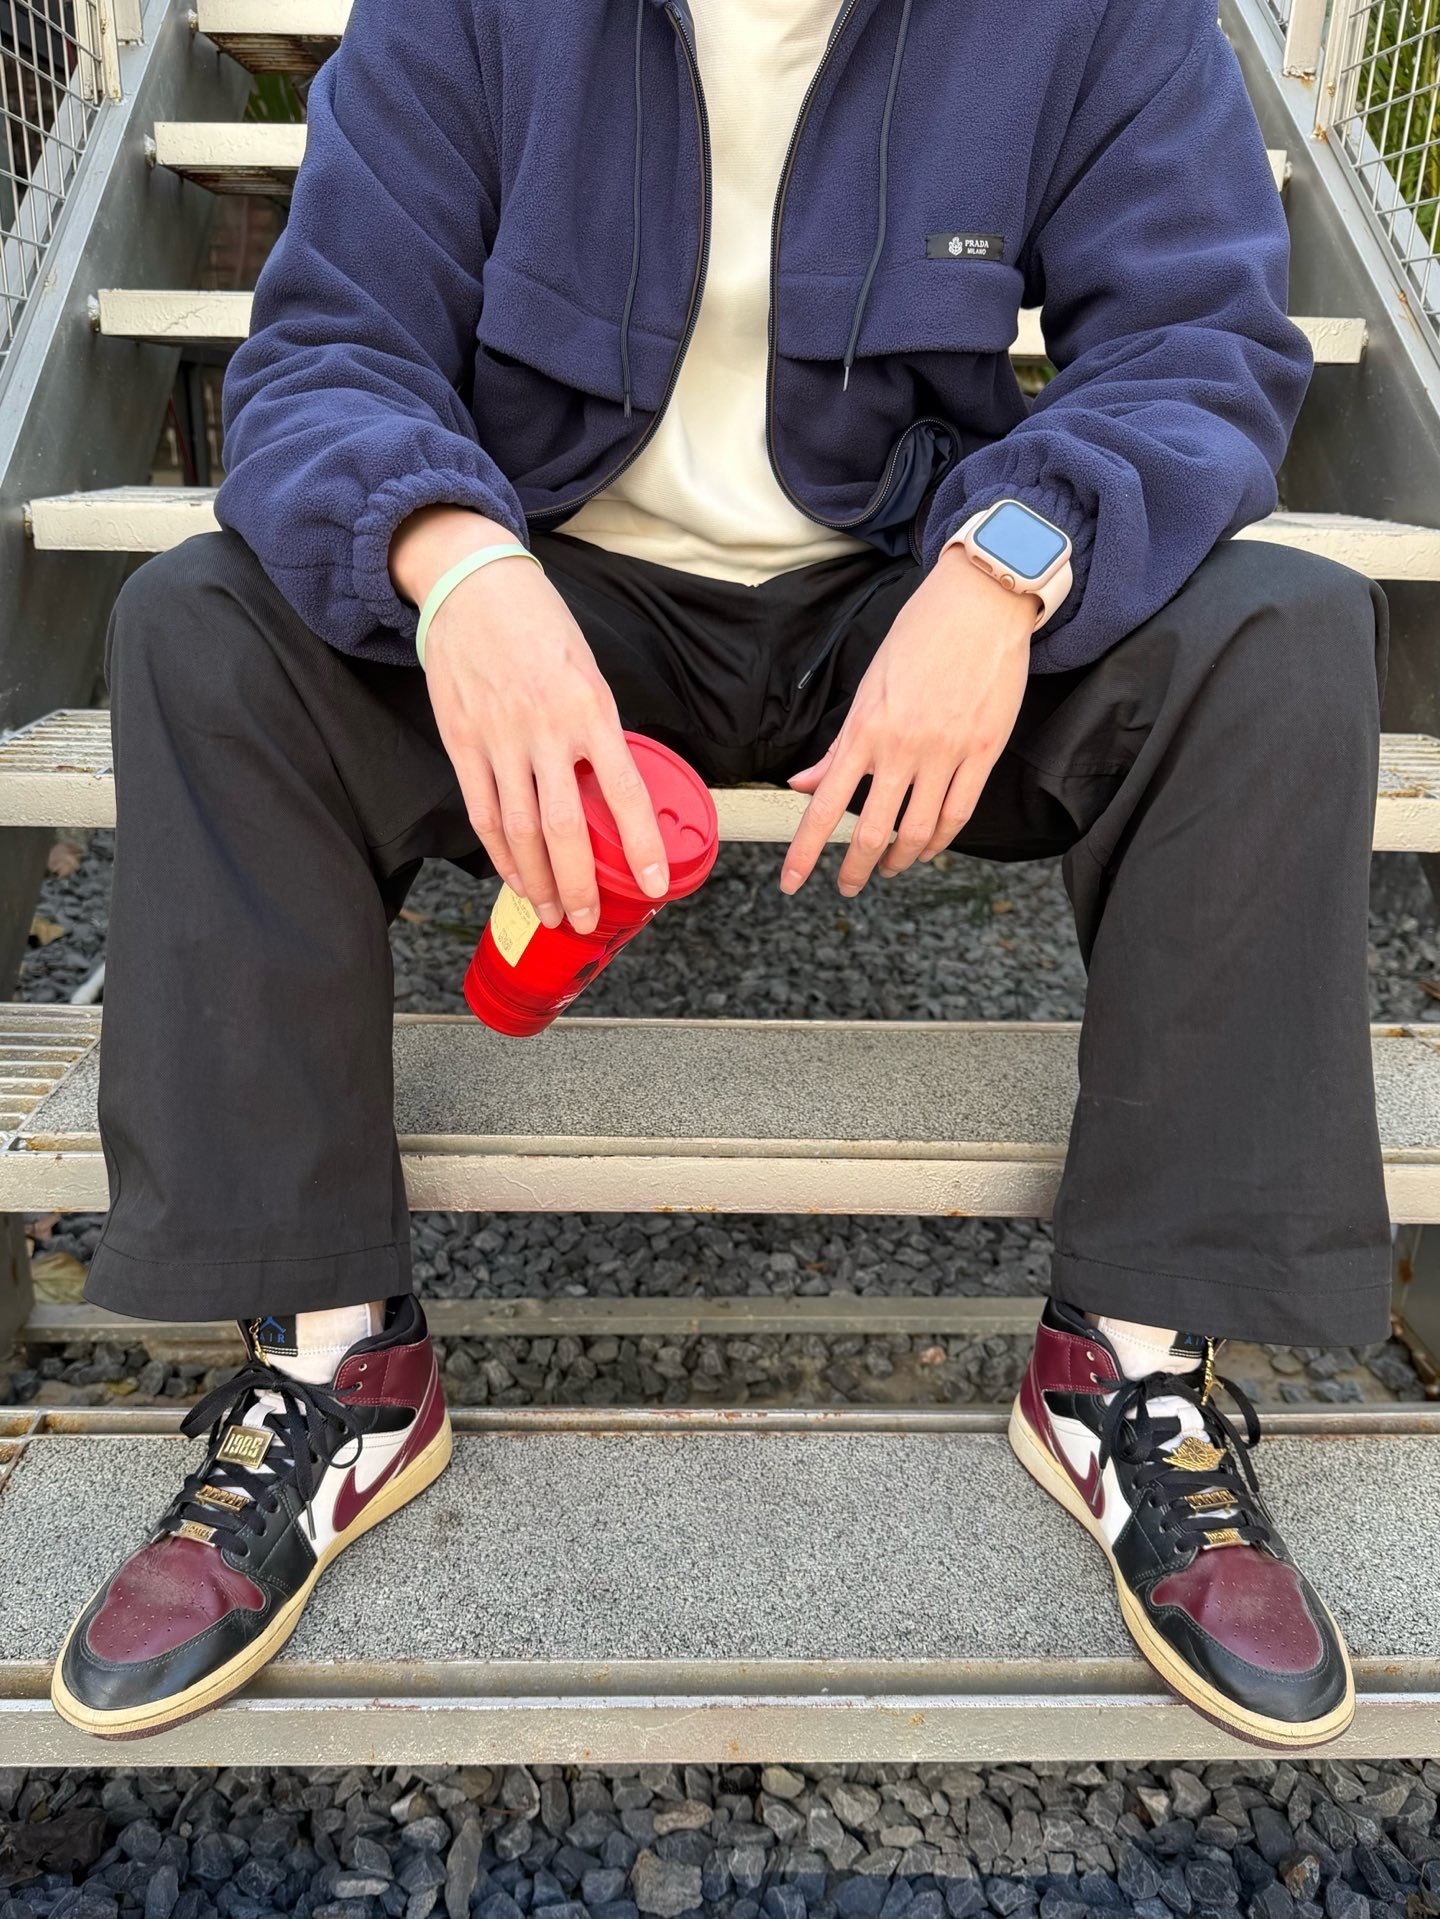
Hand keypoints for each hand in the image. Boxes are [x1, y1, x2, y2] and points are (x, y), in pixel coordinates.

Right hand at [391, 507, 667, 932]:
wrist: (472, 583)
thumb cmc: (539, 622)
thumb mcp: (588, 667)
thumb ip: (598, 727)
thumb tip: (612, 785)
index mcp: (590, 708)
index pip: (624, 791)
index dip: (641, 844)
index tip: (652, 883)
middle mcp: (544, 729)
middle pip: (563, 828)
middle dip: (578, 884)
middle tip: (586, 920)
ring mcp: (498, 739)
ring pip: (519, 830)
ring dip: (536, 880)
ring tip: (550, 911)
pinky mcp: (461, 741)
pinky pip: (482, 812)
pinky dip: (498, 853)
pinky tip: (513, 876)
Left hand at [781, 548, 1035, 895]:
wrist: (978, 604)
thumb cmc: (919, 638)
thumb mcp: (868, 687)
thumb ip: (839, 744)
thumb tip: (802, 783)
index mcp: (865, 730)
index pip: (824, 806)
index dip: (805, 852)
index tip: (791, 882)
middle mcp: (901, 747)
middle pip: (872, 831)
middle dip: (855, 869)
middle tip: (848, 885)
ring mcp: (945, 752)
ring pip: (918, 831)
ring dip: (898, 861)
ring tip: (889, 869)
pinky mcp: (983, 751)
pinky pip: (959, 813)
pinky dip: (940, 841)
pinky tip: (927, 849)